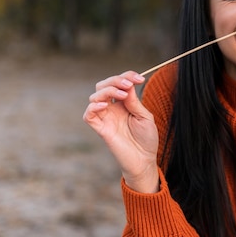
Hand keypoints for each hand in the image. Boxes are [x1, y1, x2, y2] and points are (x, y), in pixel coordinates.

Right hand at [83, 71, 159, 192]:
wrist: (144, 160)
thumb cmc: (146, 139)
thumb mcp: (144, 116)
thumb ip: (134, 101)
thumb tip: (127, 85)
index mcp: (124, 103)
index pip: (119, 83)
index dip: (127, 76)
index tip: (140, 78)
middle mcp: (112, 108)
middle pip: (103, 85)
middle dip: (115, 80)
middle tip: (129, 85)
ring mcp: (105, 118)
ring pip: (95, 97)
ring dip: (107, 90)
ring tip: (122, 94)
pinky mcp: (100, 129)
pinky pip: (89, 115)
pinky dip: (93, 107)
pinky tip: (105, 105)